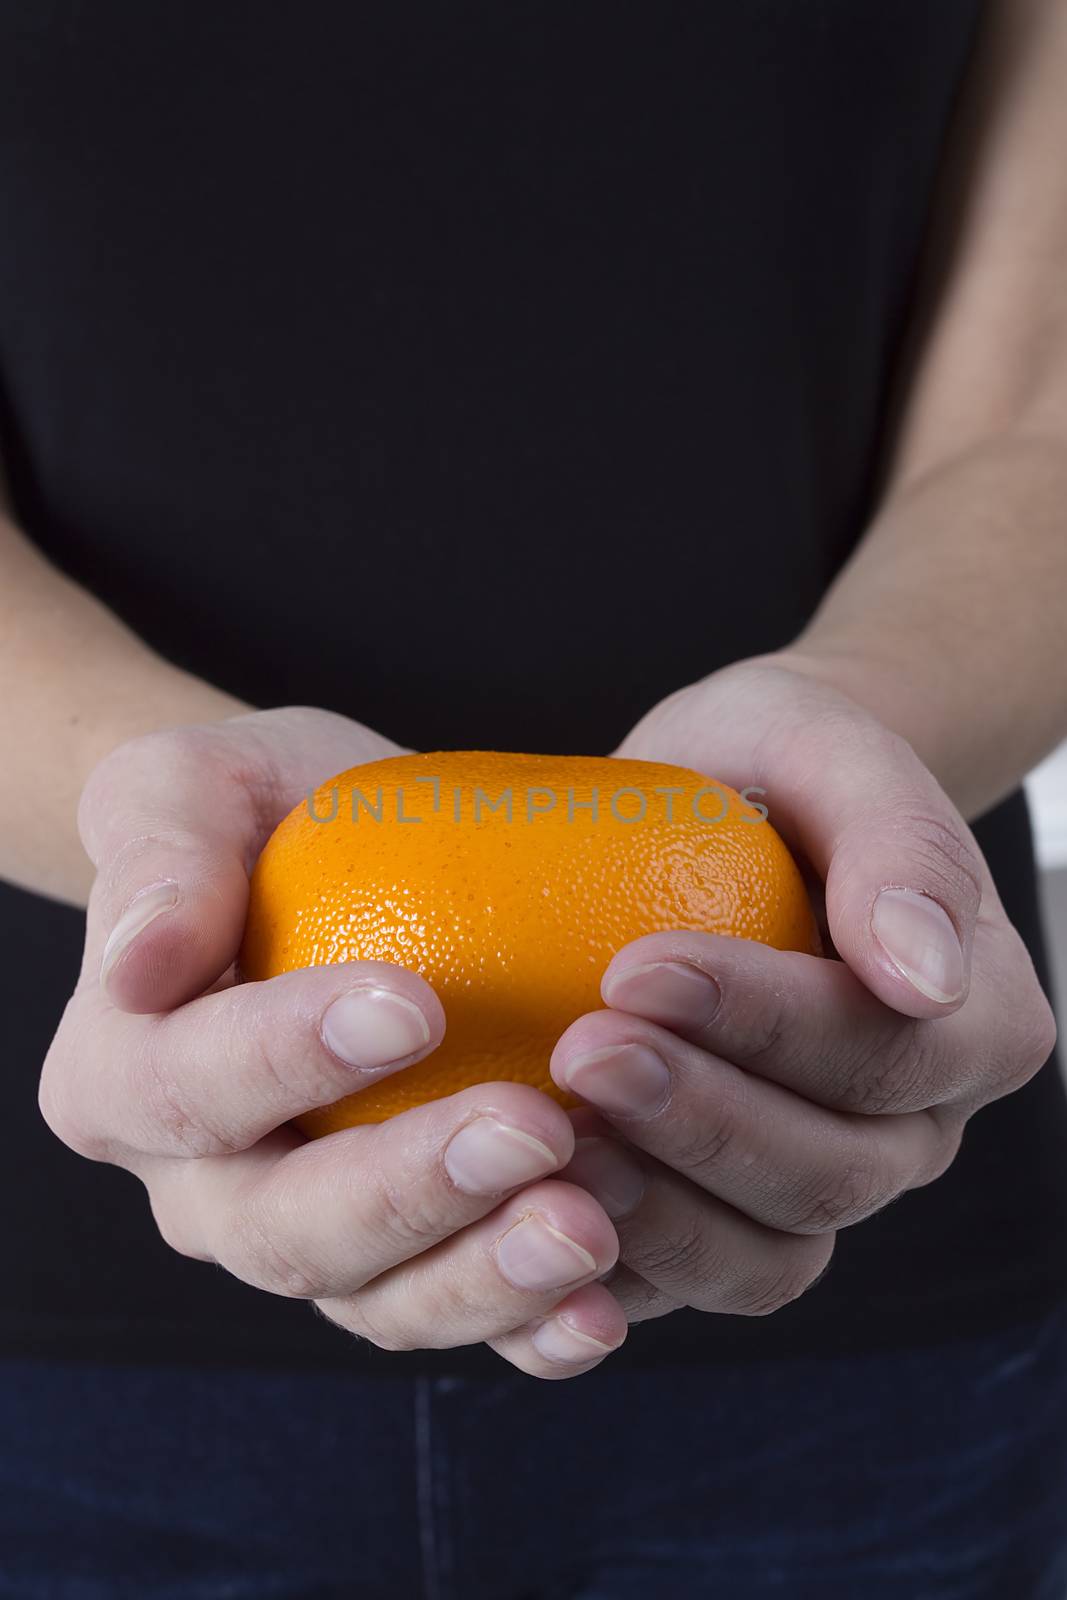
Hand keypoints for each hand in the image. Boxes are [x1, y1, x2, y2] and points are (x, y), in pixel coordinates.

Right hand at [39, 708, 623, 1378]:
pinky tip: (604, 1306)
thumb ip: (159, 847)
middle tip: (536, 1128)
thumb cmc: (267, 814)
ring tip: (590, 1230)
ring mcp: (310, 1243)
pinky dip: (530, 1329)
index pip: (185, 1087)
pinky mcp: (408, 1266)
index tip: (416, 1004)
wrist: (355, 870)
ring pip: (379, 1301)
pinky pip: (461, 1320)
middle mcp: (204, 1189)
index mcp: (122, 1079)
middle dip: (413, 1190)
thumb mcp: (197, 782)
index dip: (288, 1059)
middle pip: (288, 1228)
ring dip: (487, 1278)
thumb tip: (139, 965)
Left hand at [548, 657, 1055, 1323]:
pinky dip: (608, 1264)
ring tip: (548, 1138)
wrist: (729, 812)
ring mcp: (823, 1189)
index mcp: (975, 1022)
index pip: (883, 1053)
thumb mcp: (835, 751)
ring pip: (764, 1257)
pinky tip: (524, 1204)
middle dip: (697, 1120)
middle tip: (578, 1050)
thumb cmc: (782, 767)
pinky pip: (685, 1282)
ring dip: (652, 1211)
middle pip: (828, 1173)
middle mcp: (913, 1128)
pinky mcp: (731, 1223)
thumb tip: (929, 974)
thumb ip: (902, 844)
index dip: (763, 1026)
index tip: (635, 967)